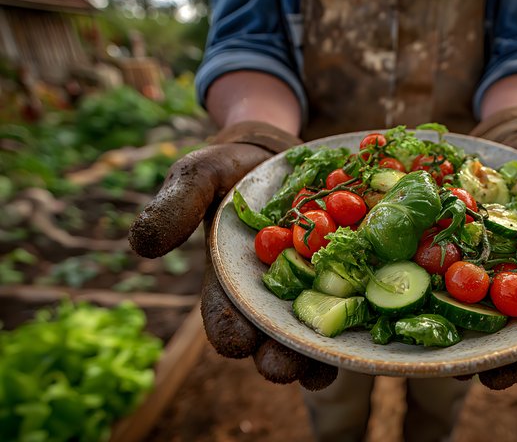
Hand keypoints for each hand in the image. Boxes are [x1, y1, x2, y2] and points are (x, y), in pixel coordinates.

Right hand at [128, 122, 337, 390]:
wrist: (277, 155)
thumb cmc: (231, 169)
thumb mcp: (197, 176)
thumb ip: (174, 207)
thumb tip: (141, 246)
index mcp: (229, 284)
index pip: (224, 318)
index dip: (230, 332)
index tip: (237, 341)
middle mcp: (268, 297)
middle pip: (270, 338)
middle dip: (276, 358)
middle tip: (283, 368)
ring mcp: (307, 290)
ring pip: (310, 334)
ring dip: (316, 358)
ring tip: (323, 370)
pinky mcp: (342, 278)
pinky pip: (349, 306)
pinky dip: (355, 323)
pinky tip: (365, 336)